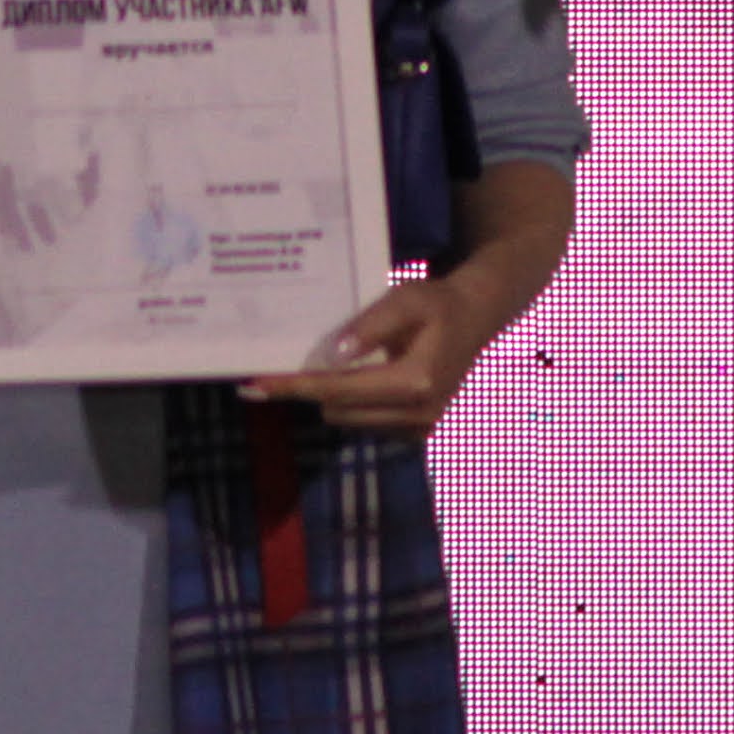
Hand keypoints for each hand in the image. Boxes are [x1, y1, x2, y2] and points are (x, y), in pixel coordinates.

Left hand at [246, 276, 496, 437]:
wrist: (478, 320)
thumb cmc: (438, 304)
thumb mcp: (405, 300)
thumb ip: (370, 326)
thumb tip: (333, 355)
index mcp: (415, 382)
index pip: (339, 389)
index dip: (295, 387)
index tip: (255, 385)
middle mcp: (419, 414)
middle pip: (338, 411)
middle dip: (310, 391)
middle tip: (287, 367)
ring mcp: (421, 429)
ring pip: (350, 420)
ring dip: (334, 398)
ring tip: (334, 367)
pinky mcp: (420, 434)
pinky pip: (369, 424)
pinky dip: (355, 404)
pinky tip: (360, 378)